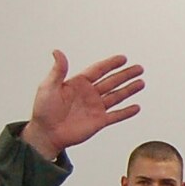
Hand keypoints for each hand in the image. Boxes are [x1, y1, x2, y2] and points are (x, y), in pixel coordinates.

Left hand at [20, 51, 145, 159]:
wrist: (46, 133)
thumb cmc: (43, 110)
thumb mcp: (48, 86)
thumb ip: (58, 70)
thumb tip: (57, 52)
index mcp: (78, 83)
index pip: (98, 70)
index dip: (111, 64)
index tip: (122, 59)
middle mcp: (89, 94)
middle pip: (112, 81)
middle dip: (126, 74)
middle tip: (138, 68)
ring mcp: (95, 108)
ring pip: (116, 96)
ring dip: (129, 90)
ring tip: (141, 83)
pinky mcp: (98, 122)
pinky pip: (116, 116)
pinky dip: (126, 112)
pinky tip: (135, 107)